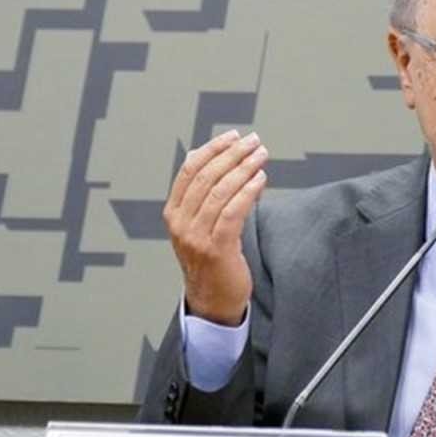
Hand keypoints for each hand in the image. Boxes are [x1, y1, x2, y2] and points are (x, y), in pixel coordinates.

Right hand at [163, 130, 268, 324]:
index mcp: (174, 213)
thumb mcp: (201, 223)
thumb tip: (208, 155)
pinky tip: (261, 179)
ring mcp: (196, 237)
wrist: (212, 301)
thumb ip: (204, 193)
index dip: (212, 149)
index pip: (190, 170)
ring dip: (243, 169)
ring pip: (219, 192)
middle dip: (233, 155)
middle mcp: (180, 223)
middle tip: (254, 141)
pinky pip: (232, 213)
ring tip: (261, 156)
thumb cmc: (212, 258)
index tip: (233, 136)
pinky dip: (247, 192)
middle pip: (206, 177)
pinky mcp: (216, 249)